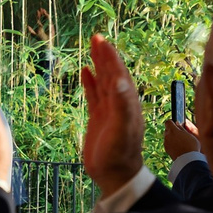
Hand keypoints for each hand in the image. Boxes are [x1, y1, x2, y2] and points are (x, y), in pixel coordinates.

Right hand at [78, 35, 144, 194]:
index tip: (101, 41)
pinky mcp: (98, 118)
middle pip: (112, 73)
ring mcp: (109, 110)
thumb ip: (123, 106)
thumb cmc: (120, 154)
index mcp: (127, 103)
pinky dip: (90, 82)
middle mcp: (120, 103)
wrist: (114, 175)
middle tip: (96, 37)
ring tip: (91, 48)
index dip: (110, 57)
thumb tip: (119, 80)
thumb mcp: (122, 130)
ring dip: (98, 65)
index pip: (119, 74)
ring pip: (103, 82)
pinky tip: (85, 72)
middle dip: (105, 55)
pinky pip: (94, 95)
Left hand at [162, 118, 202, 159]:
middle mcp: (167, 136)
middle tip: (180, 134)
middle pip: (167, 130)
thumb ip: (182, 128)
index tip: (176, 125)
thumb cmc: (191, 146)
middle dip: (172, 130)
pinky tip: (178, 147)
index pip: (168, 122)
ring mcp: (166, 143)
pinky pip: (167, 143)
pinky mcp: (166, 149)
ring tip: (180, 142)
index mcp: (173, 130)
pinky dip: (171, 144)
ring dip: (171, 137)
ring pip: (167, 137)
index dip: (172, 123)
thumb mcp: (190, 134)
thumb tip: (177, 124)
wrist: (188, 160)